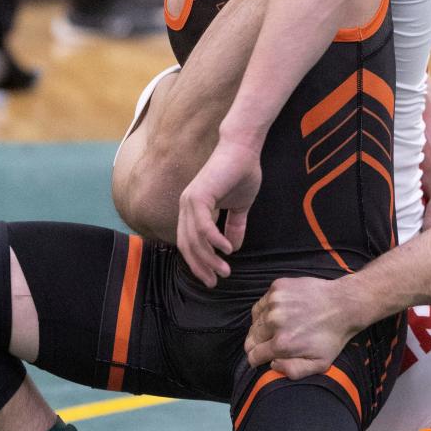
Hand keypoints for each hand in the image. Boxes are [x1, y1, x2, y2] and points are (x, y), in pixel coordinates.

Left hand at [177, 136, 261, 285]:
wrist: (243, 149)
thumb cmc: (241, 173)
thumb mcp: (239, 207)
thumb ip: (235, 226)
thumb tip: (233, 249)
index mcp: (192, 210)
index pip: (189, 243)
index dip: (198, 262)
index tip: (211, 277)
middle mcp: (186, 207)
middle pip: (187, 246)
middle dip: (200, 266)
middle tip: (214, 282)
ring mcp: (190, 201)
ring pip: (195, 239)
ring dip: (209, 258)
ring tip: (225, 270)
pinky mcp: (199, 195)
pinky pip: (203, 226)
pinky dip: (214, 241)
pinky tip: (226, 251)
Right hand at [244, 275, 355, 378]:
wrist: (344, 304)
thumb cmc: (332, 336)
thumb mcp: (320, 364)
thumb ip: (293, 371)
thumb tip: (272, 365)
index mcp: (282, 343)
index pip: (253, 355)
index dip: (257, 359)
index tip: (262, 357)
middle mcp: (274, 321)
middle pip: (251, 337)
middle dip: (258, 343)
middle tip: (272, 342)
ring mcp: (275, 301)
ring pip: (254, 320)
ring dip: (261, 326)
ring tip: (277, 327)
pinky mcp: (277, 287)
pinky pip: (262, 302)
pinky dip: (267, 309)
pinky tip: (281, 312)